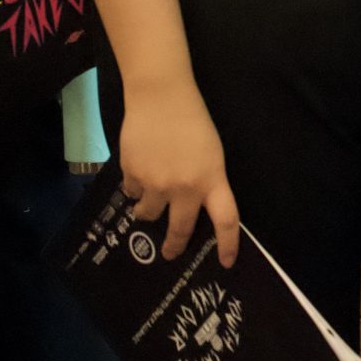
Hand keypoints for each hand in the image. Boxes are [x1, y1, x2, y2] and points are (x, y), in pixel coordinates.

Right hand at [119, 83, 240, 266]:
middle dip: (174, 245)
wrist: (160, 97)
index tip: (225, 263)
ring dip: (148, 211)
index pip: (226, 220)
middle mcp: (185, 187)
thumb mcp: (211, 153)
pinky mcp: (133, 175)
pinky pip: (132, 192)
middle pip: (181, 229)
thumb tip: (193, 207)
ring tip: (148, 202)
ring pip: (149, 215)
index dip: (227, 245)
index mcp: (212, 179)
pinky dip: (135, 187)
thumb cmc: (192, 121)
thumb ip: (205, 181)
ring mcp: (156, 183)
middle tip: (170, 253)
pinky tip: (138, 170)